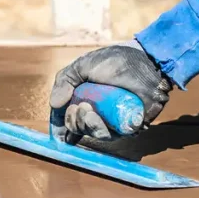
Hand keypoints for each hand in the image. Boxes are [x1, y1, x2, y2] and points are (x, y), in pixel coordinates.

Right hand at [49, 41, 174, 143]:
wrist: (144, 61)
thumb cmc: (115, 61)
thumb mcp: (83, 66)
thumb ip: (64, 80)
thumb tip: (54, 104)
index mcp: (83, 99)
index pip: (67, 118)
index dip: (59, 127)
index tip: (55, 132)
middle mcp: (97, 112)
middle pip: (77, 128)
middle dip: (73, 122)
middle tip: (78, 107)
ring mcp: (112, 121)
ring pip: (93, 134)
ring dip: (85, 125)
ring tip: (87, 110)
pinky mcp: (127, 127)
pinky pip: (110, 136)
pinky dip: (100, 129)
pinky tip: (95, 116)